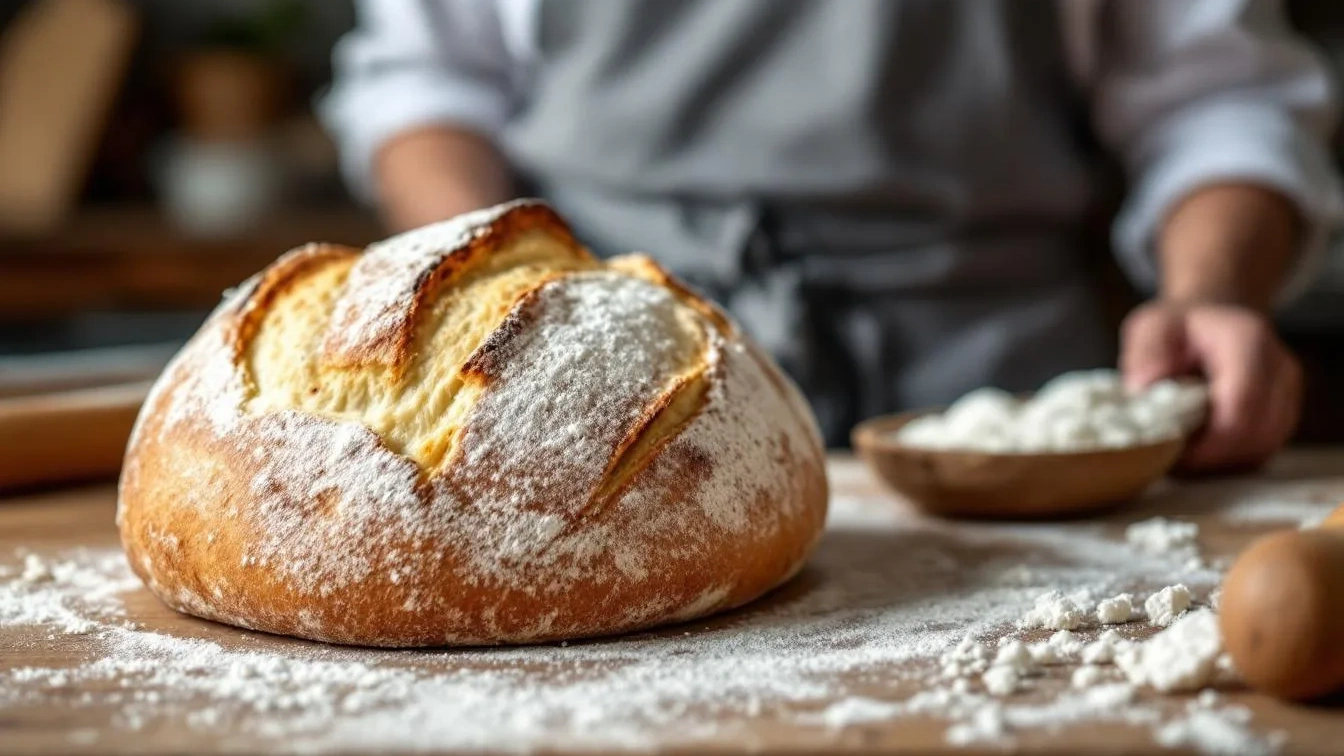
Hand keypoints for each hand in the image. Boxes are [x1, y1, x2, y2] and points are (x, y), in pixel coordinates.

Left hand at [1120, 301, 1301, 472]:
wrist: (1215, 320)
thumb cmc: (1180, 327)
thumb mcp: (1151, 325)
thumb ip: (1145, 352)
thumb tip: (1142, 386)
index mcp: (1248, 341)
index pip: (1243, 402)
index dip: (1213, 438)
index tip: (1177, 453)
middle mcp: (1279, 368)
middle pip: (1258, 432)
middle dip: (1214, 455)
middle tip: (1173, 459)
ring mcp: (1287, 393)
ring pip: (1263, 447)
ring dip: (1223, 460)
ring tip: (1184, 453)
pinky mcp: (1284, 414)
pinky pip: (1263, 450)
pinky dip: (1232, 459)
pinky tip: (1202, 450)